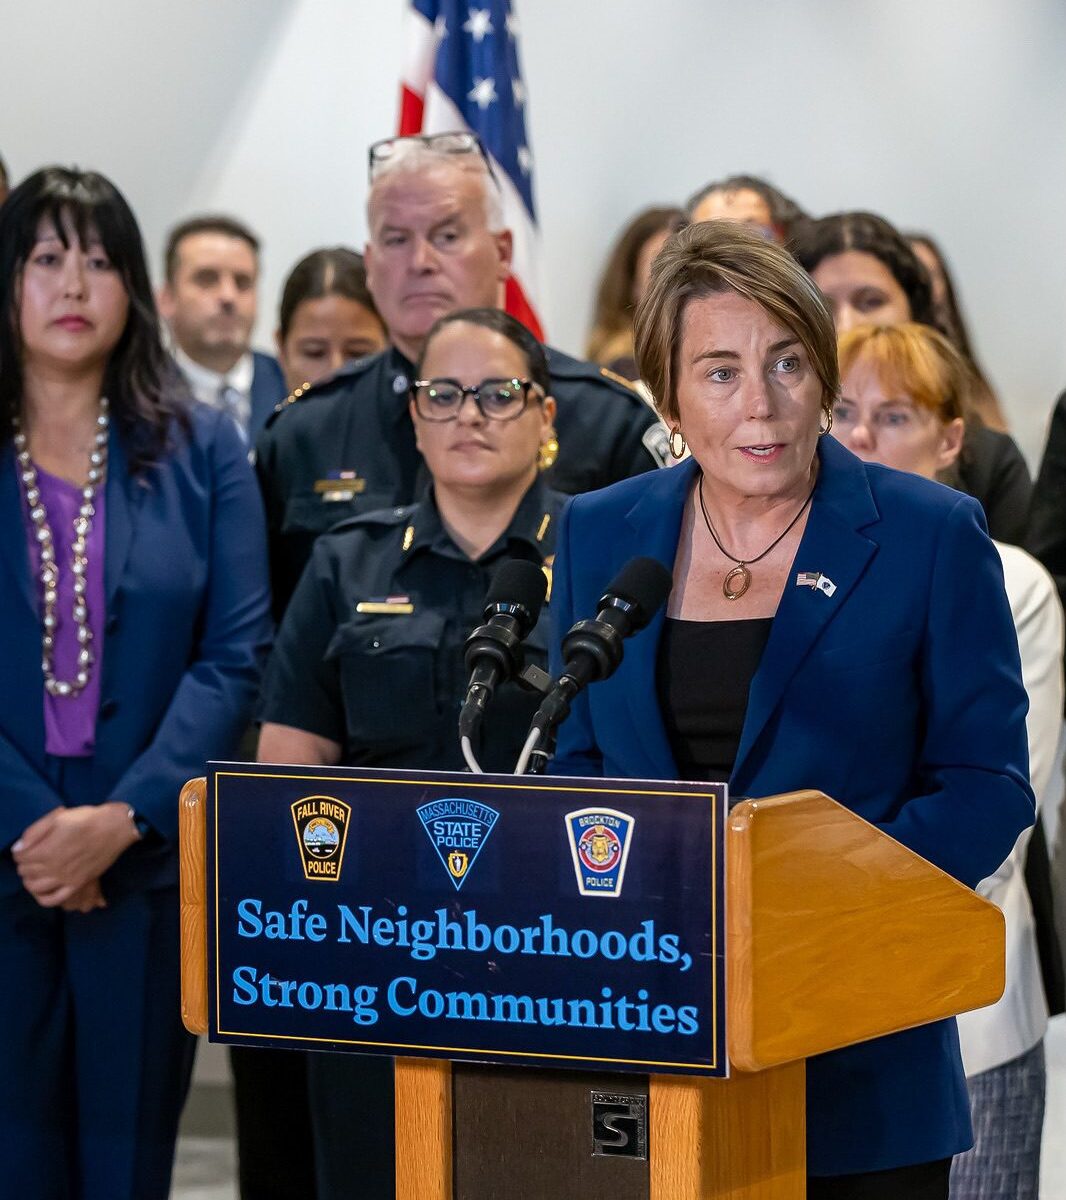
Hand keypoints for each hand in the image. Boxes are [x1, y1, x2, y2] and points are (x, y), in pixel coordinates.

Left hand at [12, 803, 139, 907]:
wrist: (115, 827)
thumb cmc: (87, 819)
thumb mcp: (58, 817)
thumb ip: (34, 832)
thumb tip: (19, 848)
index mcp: (46, 850)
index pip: (19, 857)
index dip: (20, 851)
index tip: (27, 845)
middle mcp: (52, 868)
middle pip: (25, 872)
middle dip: (24, 864)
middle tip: (32, 856)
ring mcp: (65, 878)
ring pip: (35, 887)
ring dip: (30, 879)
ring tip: (36, 871)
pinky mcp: (77, 884)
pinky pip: (53, 899)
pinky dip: (43, 897)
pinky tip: (44, 889)